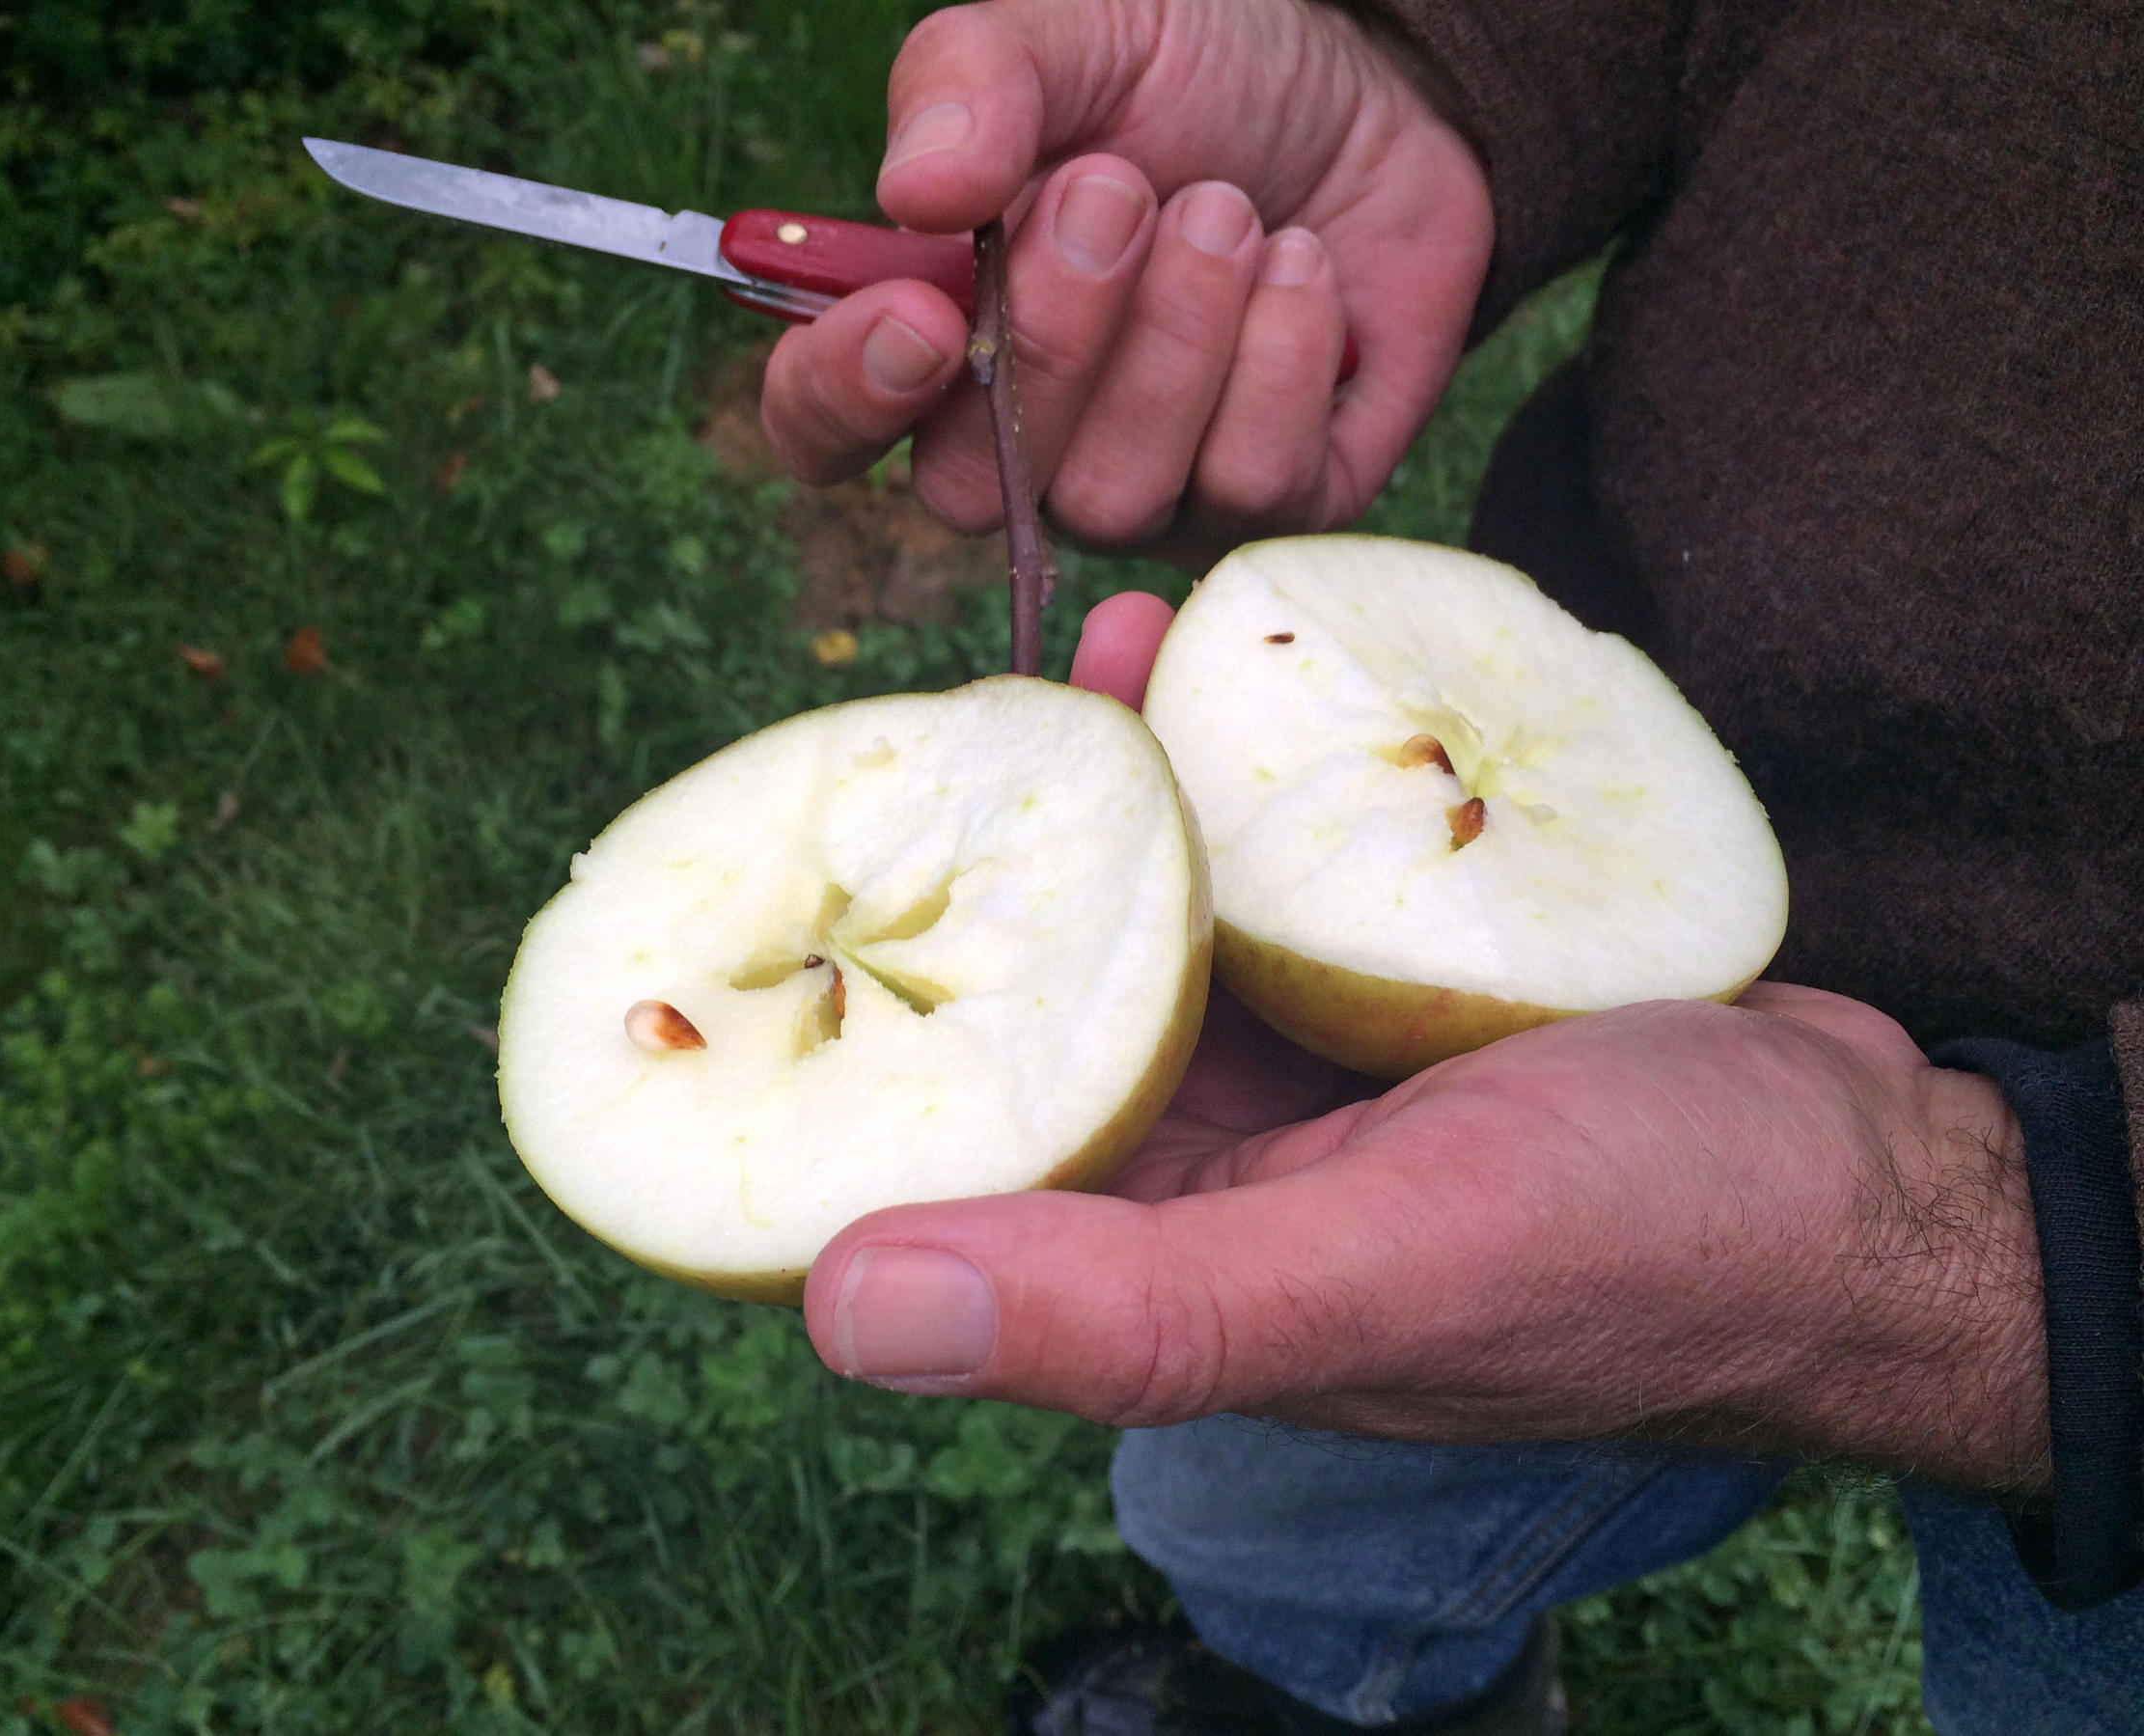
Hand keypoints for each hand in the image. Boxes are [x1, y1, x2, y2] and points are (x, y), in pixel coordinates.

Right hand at [759, 0, 1490, 560]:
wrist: (1368, 93)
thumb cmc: (1191, 77)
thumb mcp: (1073, 34)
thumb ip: (970, 83)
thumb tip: (917, 191)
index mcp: (927, 337)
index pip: (821, 430)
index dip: (847, 396)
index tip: (921, 314)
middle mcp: (1017, 448)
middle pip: (971, 486)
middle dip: (1054, 334)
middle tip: (1120, 187)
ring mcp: (1141, 494)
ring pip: (1115, 496)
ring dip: (1181, 329)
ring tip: (1228, 214)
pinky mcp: (1266, 506)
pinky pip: (1249, 488)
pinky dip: (1283, 353)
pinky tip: (1302, 271)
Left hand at [802, 597, 2051, 1492]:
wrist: (1880, 1181)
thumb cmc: (1652, 1248)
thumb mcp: (1376, 1274)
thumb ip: (1128, 1305)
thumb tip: (834, 1305)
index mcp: (1159, 1267)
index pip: (941, 1156)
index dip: (846, 1032)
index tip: (802, 870)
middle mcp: (1206, 1172)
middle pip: (1034, 1006)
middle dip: (978, 867)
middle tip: (947, 717)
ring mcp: (1301, 1070)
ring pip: (1154, 912)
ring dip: (1109, 788)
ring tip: (1084, 646)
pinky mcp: (1384, 985)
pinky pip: (1271, 864)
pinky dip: (1235, 772)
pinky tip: (1205, 667)